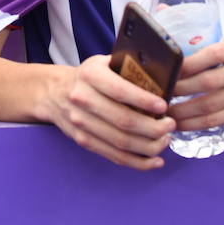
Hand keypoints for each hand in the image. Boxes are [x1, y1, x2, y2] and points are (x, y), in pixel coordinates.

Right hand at [43, 55, 175, 170]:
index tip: (164, 106)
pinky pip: (114, 156)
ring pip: (120, 142)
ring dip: (148, 146)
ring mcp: (81, 123)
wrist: (53, 92)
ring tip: (165, 140)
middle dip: (153, 127)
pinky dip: (137, 162)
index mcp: (90, 75)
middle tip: (170, 125)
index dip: (144, 100)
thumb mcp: (102, 62)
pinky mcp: (83, 141)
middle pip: (123, 121)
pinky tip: (155, 160)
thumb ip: (127, 67)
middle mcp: (82, 99)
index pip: (120, 90)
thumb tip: (162, 78)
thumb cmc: (88, 76)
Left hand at [168, 36, 223, 129]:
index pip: (213, 54)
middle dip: (181, 90)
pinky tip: (181, 123)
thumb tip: (164, 38)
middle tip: (162, 95)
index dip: (189, 64)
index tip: (170, 72)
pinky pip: (217, 120)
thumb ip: (201, 48)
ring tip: (167, 113)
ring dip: (184, 111)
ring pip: (211, 105)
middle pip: (209, 82)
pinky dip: (195, 124)